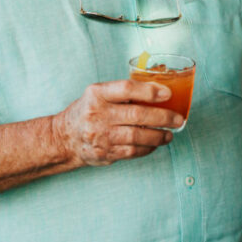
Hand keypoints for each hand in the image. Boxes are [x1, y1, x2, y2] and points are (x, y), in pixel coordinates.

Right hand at [54, 80, 182, 166]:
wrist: (64, 138)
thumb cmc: (89, 111)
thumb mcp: (99, 94)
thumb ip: (124, 92)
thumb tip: (160, 88)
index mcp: (97, 94)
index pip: (127, 88)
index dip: (149, 91)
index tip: (168, 93)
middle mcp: (97, 114)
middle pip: (137, 115)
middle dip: (163, 117)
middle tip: (178, 119)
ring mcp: (100, 136)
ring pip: (137, 136)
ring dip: (158, 136)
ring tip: (169, 134)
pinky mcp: (104, 154)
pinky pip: (132, 152)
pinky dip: (147, 148)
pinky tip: (155, 144)